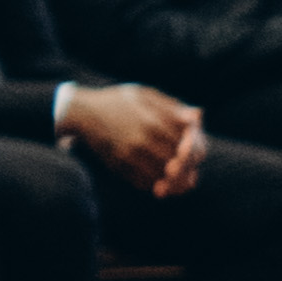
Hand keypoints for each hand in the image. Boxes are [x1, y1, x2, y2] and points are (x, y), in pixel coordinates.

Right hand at [66, 81, 205, 196]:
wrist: (83, 112)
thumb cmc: (118, 101)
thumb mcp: (146, 95)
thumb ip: (172, 107)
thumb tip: (198, 117)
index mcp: (155, 120)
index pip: (189, 143)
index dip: (197, 150)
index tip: (195, 152)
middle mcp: (145, 139)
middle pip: (179, 163)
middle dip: (188, 168)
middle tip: (190, 173)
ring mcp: (131, 154)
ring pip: (163, 176)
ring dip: (175, 182)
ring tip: (180, 182)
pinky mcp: (119, 165)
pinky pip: (144, 182)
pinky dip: (155, 185)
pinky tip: (160, 182)